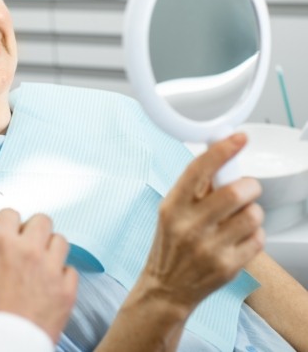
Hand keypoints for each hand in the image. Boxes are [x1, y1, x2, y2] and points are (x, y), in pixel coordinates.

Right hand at [0, 208, 77, 343]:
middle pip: (42, 221)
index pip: (11, 213)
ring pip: (60, 241)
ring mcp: (50, 268)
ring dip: (50, 249)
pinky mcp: (65, 290)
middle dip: (33, 230)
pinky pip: (70, 270)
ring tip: (40, 264)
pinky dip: (62, 276)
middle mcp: (28, 249)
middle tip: (26, 246)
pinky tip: (49, 285)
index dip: (8, 224)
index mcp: (0, 241)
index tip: (6, 235)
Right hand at [141, 133, 264, 315]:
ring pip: (252, 215)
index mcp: (173, 205)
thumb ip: (194, 187)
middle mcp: (190, 225)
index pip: (198, 169)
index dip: (222, 150)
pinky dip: (255, 233)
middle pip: (235, 192)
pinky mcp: (228, 267)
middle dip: (249, 185)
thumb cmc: (171, 243)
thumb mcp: (171, 209)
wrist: (167, 287)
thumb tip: (219, 155)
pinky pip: (258, 238)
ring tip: (241, 216)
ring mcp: (210, 248)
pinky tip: (239, 236)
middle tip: (247, 187)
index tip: (239, 137)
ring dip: (253, 210)